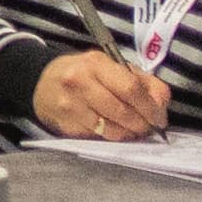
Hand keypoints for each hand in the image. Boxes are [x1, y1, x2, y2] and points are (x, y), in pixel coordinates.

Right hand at [32, 49, 170, 141]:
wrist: (40, 82)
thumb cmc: (84, 74)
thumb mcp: (112, 67)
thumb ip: (143, 82)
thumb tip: (161, 106)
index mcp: (95, 64)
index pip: (130, 88)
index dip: (150, 107)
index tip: (160, 118)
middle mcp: (79, 82)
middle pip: (122, 112)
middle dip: (142, 124)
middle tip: (150, 128)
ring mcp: (70, 105)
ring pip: (111, 129)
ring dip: (129, 134)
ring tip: (133, 130)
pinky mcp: (65, 125)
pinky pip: (98, 137)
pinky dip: (112, 137)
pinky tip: (114, 130)